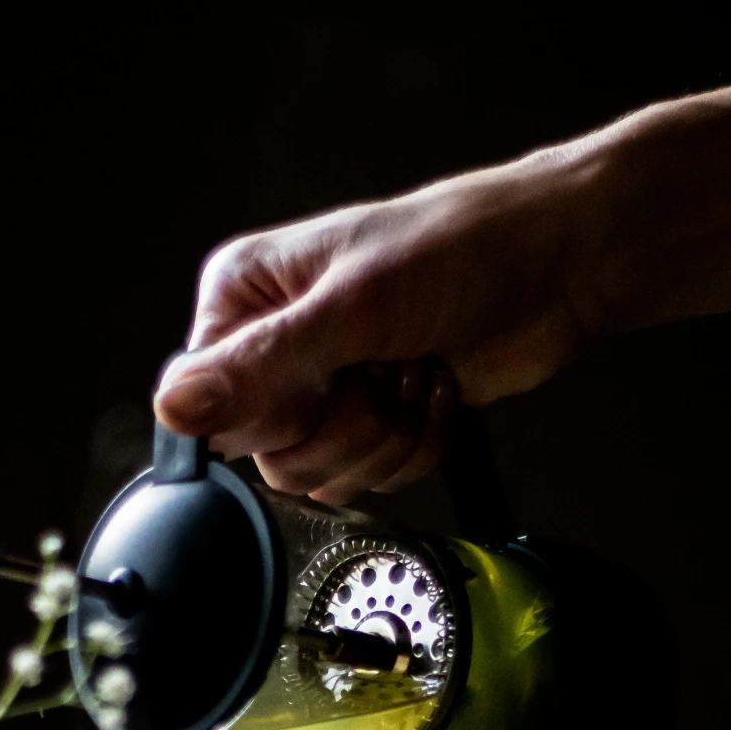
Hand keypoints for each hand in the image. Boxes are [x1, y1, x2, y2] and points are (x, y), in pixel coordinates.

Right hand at [154, 152, 600, 503]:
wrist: (557, 266)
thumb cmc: (461, 250)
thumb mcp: (351, 310)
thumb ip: (258, 367)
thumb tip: (173, 409)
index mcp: (247, 298)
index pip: (209, 406)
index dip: (271, 414)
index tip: (321, 381)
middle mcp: (277, 344)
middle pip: (270, 454)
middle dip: (343, 427)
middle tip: (379, 371)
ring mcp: (329, 386)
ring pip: (324, 475)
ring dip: (386, 437)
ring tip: (413, 370)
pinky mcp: (376, 419)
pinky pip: (373, 479)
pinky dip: (417, 444)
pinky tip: (433, 384)